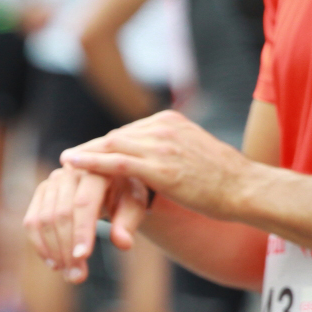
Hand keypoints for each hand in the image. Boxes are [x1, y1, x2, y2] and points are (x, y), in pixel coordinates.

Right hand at [22, 163, 149, 282]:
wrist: (110, 180)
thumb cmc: (125, 194)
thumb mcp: (134, 205)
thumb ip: (128, 222)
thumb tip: (123, 244)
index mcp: (96, 169)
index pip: (83, 203)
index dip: (81, 231)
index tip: (82, 257)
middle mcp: (70, 172)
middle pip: (61, 214)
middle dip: (66, 248)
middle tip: (76, 276)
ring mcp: (52, 182)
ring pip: (43, 220)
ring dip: (53, 251)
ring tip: (67, 273)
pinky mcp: (40, 193)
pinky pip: (31, 222)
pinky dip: (40, 245)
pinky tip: (54, 263)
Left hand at [60, 110, 252, 222]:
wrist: (247, 189)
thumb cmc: (222, 180)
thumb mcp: (191, 155)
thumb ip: (167, 151)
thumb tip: (152, 161)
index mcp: (170, 121)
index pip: (127, 130)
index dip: (103, 144)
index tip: (84, 154)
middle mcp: (164, 127)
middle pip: (115, 135)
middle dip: (90, 148)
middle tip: (67, 159)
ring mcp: (162, 145)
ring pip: (112, 145)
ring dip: (86, 156)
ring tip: (65, 163)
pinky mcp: (160, 167)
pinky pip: (118, 162)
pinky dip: (92, 162)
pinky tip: (73, 165)